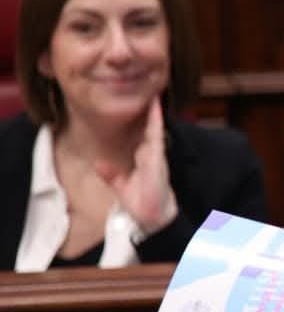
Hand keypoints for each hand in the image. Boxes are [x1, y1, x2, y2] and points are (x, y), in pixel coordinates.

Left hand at [97, 97, 177, 234]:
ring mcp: (156, 157)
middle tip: (151, 93)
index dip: (145, 120)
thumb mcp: (121, 187)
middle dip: (152, 112)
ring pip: (155, 130)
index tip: (145, 104)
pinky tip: (155, 113)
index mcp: (145, 159)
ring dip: (155, 114)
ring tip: (154, 97)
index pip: (145, 135)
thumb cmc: (142, 205)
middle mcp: (152, 156)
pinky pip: (156, 138)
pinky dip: (156, 124)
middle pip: (152, 128)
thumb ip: (111, 174)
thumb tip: (98, 162)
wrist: (152, 219)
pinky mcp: (157, 161)